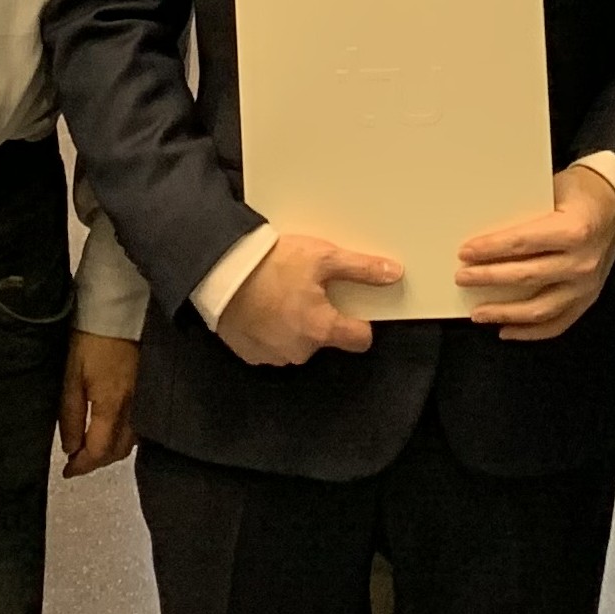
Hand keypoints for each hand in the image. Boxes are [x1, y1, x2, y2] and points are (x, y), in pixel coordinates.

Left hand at [57, 331, 138, 475]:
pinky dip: (126, 435)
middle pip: (118, 451)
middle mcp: (134, 408)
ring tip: (94, 446)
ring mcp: (145, 398)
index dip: (82, 466)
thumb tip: (71, 448)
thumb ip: (70, 416)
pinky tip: (114, 429)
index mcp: (112, 406)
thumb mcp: (71, 377)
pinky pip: (140, 425)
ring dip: (112, 450)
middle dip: (97, 461)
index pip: (99, 452)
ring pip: (132, 440)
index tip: (67, 470)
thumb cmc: (91, 340)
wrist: (121, 308)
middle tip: (78, 460)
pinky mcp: (150, 387)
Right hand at [215, 233, 400, 367]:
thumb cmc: (272, 264)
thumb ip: (361, 269)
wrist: (220, 273)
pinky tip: (264, 304)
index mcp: (322, 329)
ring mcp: (274, 356)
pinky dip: (272, 328)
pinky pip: (273, 345)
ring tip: (282, 292)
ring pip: (299, 341)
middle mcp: (301, 351)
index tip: (353, 304)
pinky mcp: (251, 354)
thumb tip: (394, 273)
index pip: (360, 339)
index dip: (361, 320)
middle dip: (322, 315)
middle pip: (326, 337)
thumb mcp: (323, 257)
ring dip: (295, 322)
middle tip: (308, 286)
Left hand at [457, 163, 614, 341]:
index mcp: (574, 230)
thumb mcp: (552, 190)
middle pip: (525, 276)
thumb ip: (524, 212)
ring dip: (504, 312)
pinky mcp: (588, 300)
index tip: (466, 252)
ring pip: (538, 309)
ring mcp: (586, 286)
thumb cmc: (579, 193)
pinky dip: (529, 331)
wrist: (614, 205)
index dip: (490, 250)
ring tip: (478, 312)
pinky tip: (506, 329)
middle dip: (488, 278)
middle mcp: (581, 262)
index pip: (522, 243)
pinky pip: (556, 324)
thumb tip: (484, 232)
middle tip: (462, 278)